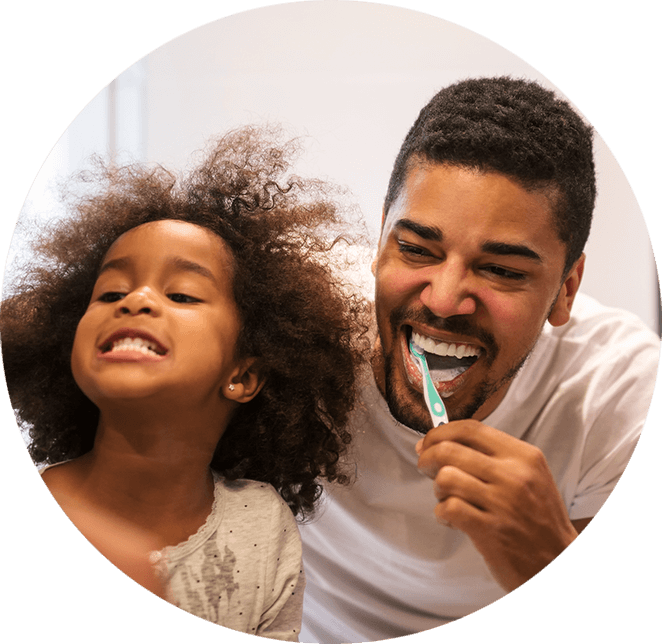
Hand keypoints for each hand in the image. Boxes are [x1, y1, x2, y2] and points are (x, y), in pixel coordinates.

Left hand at [416, 419, 577, 591]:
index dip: (440, 433)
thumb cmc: (537, 518)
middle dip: (428, 458)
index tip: (427, 442)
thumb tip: (441, 443)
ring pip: (446, 478)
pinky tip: (452, 520)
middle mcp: (514, 475)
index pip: (470, 429)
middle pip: (449, 450)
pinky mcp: (490, 531)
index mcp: (524, 456)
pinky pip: (449, 508)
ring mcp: (502, 503)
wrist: (557, 562)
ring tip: (448, 499)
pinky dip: (443, 513)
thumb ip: (492, 457)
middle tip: (426, 468)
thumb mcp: (528, 476)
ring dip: (438, 489)